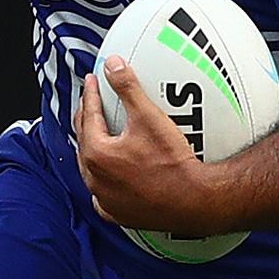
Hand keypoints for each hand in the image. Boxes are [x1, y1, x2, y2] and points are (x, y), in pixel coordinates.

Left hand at [74, 56, 213, 234]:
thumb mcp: (148, 116)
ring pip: (90, 167)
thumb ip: (127, 87)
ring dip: (91, 147)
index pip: (88, 115)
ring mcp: (105, 198)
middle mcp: (95, 178)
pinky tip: (109, 174)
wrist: (194, 200)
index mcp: (97, 153)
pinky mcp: (118, 213)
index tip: (93, 81)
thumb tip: (113, 65)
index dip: (90, 94)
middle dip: (86, 117)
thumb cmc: (173, 163)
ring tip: (97, 132)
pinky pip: (102, 193)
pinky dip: (103, 179)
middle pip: (84, 140)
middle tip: (91, 101)